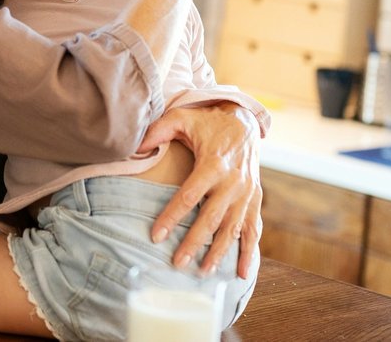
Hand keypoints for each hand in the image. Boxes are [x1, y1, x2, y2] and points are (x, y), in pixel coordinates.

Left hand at [139, 103, 261, 277]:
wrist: (245, 120)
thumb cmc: (208, 121)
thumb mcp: (182, 118)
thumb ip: (159, 130)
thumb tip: (135, 145)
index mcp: (213, 164)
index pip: (189, 196)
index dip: (172, 217)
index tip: (156, 236)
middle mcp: (233, 182)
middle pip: (211, 218)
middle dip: (194, 243)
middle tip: (177, 263)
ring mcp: (246, 193)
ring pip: (232, 228)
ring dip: (219, 252)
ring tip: (203, 272)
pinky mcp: (255, 198)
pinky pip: (254, 228)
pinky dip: (250, 251)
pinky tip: (243, 272)